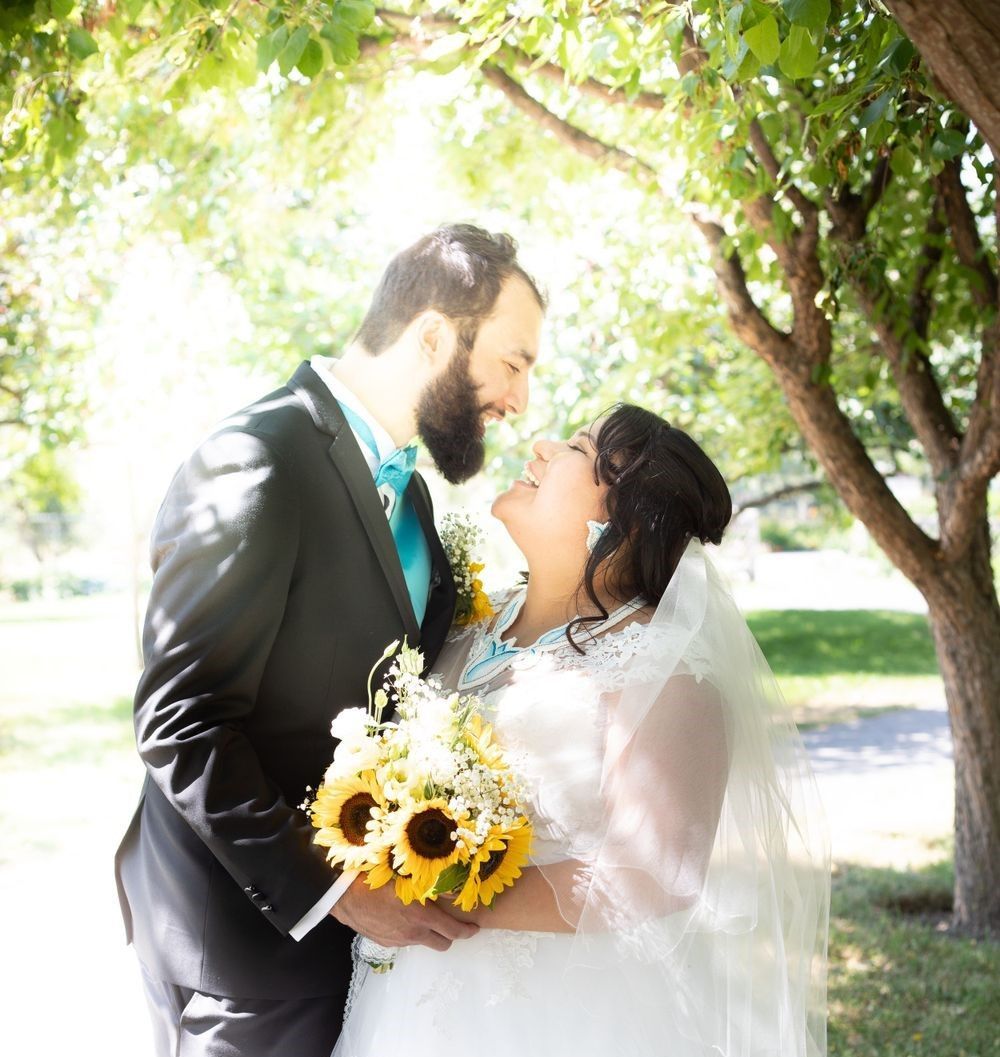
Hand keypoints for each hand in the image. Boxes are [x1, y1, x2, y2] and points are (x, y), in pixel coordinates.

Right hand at [330, 879, 478, 951]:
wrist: (344, 894)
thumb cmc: (377, 876)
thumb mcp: (408, 875)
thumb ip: (433, 882)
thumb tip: (454, 886)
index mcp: (422, 916)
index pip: (454, 931)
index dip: (468, 931)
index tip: (475, 927)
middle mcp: (413, 932)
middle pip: (443, 944)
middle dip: (451, 935)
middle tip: (452, 922)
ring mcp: (398, 940)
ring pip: (423, 942)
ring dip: (429, 932)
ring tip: (424, 915)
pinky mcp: (385, 942)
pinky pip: (405, 940)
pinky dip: (411, 932)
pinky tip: (403, 916)